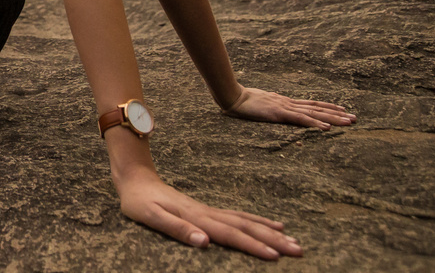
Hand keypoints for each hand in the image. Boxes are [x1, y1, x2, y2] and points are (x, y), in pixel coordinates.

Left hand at [117, 170, 301, 259]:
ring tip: (294, 241)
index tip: (276, 256)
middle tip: (299, 251)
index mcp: (197, 218)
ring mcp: (210, 210)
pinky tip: (272, 224)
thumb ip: (177, 229)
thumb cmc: (139, 202)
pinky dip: (258, 220)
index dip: (253, 246)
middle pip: (245, 228)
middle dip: (272, 240)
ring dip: (270, 232)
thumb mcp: (151, 217)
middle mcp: (208, 213)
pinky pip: (239, 215)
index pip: (230, 234)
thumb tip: (204, 242)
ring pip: (246, 222)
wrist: (135, 178)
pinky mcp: (207, 210)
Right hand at [223, 86, 355, 129]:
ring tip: (349, 122)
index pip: (311, 104)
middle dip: (337, 113)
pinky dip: (315, 123)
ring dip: (333, 118)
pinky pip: (301, 120)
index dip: (327, 106)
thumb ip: (271, 107)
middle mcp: (289, 103)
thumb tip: (276, 111)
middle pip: (317, 108)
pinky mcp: (280, 114)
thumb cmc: (243, 101)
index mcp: (285, 102)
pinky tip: (327, 128)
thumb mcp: (261, 104)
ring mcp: (285, 108)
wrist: (232, 97)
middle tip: (355, 118)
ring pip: (314, 113)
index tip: (343, 109)